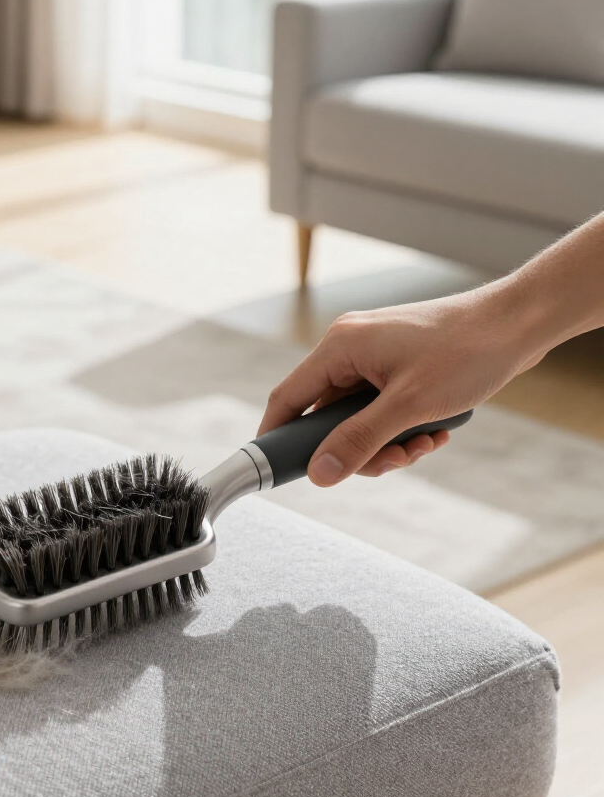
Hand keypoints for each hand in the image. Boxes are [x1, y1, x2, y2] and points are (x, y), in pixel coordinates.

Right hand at [257, 284, 542, 485]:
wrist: (519, 323)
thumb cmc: (466, 352)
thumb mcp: (409, 407)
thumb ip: (359, 441)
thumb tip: (320, 473)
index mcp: (340, 347)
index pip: (289, 397)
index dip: (278, 436)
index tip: (277, 469)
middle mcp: (350, 348)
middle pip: (327, 414)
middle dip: (357, 447)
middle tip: (390, 461)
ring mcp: (374, 355)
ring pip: (358, 416)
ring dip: (386, 441)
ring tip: (422, 445)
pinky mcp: (397, 363)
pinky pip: (381, 407)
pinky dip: (402, 427)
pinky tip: (434, 431)